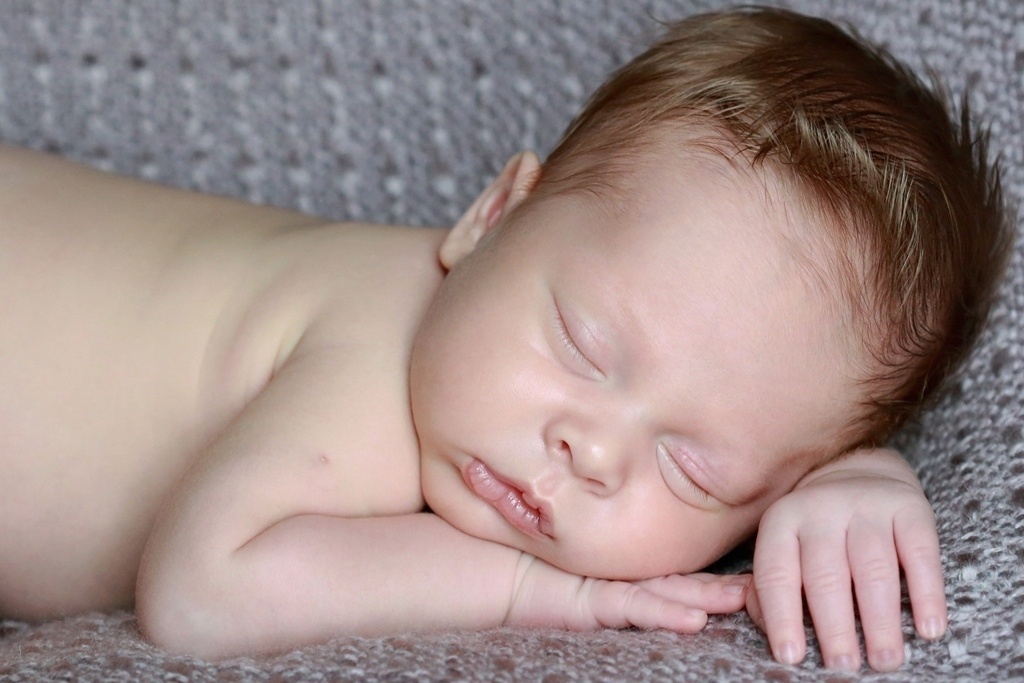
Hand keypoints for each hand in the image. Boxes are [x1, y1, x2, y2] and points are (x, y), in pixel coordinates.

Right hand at [506, 554, 749, 631]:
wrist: (495, 572)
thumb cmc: (537, 577)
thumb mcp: (589, 586)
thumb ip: (626, 587)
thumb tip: (673, 597)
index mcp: (629, 578)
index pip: (681, 577)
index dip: (717, 578)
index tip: (756, 579)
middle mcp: (626, 579)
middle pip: (686, 580)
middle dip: (726, 584)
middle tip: (767, 586)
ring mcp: (610, 586)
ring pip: (669, 590)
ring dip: (708, 595)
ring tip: (744, 599)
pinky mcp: (593, 600)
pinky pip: (635, 607)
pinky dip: (665, 612)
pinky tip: (695, 618)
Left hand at [746, 448, 946, 671]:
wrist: (857, 471)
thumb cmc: (813, 532)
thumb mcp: (782, 547)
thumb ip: (768, 589)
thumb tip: (776, 630)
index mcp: (782, 521)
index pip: (777, 574)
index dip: (782, 616)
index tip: (790, 656)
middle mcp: (821, 509)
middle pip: (826, 575)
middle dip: (834, 626)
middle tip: (843, 665)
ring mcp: (867, 505)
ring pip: (873, 569)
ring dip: (880, 620)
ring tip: (885, 660)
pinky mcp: (910, 508)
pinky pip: (920, 555)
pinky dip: (927, 595)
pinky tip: (928, 629)